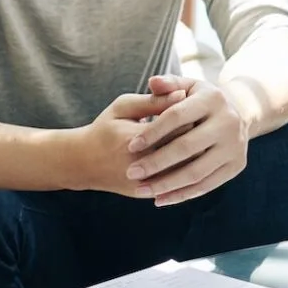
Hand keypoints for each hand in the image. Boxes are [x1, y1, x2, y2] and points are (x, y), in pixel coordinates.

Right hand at [71, 87, 189, 195]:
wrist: (84, 163)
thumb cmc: (106, 128)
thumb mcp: (124, 107)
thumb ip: (153, 100)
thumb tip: (183, 94)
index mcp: (134, 139)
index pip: (177, 126)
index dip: (191, 115)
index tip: (195, 109)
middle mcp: (139, 164)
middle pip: (185, 149)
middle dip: (197, 136)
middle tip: (203, 125)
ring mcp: (142, 182)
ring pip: (183, 170)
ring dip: (195, 155)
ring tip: (198, 141)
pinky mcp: (145, 193)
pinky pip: (174, 184)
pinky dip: (185, 172)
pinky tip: (190, 159)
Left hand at [125, 75, 251, 206]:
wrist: (237, 114)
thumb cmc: (199, 100)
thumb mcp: (187, 85)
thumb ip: (168, 84)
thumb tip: (152, 82)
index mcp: (213, 98)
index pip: (177, 116)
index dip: (153, 131)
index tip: (131, 146)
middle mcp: (229, 122)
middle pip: (186, 147)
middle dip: (156, 162)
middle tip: (131, 172)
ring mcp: (235, 146)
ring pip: (196, 171)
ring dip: (166, 184)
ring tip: (141, 189)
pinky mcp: (236, 166)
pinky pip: (206, 185)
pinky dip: (182, 195)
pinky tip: (160, 199)